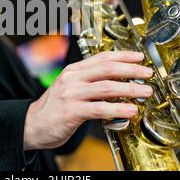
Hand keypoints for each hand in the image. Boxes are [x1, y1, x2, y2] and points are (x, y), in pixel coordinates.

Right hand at [23, 51, 152, 150]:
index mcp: (74, 70)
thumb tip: (119, 81)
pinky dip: (118, 108)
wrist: (32, 124)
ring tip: (146, 92)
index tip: (140, 57)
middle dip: (131, 70)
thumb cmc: (55, 108)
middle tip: (148, 73)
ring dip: (130, 89)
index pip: (102, 57)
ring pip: (106, 87)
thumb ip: (90, 82)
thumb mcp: (71, 87)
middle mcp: (73, 78)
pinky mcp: (71, 111)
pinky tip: (130, 111)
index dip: (123, 55)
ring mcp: (71, 94)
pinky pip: (99, 108)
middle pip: (107, 68)